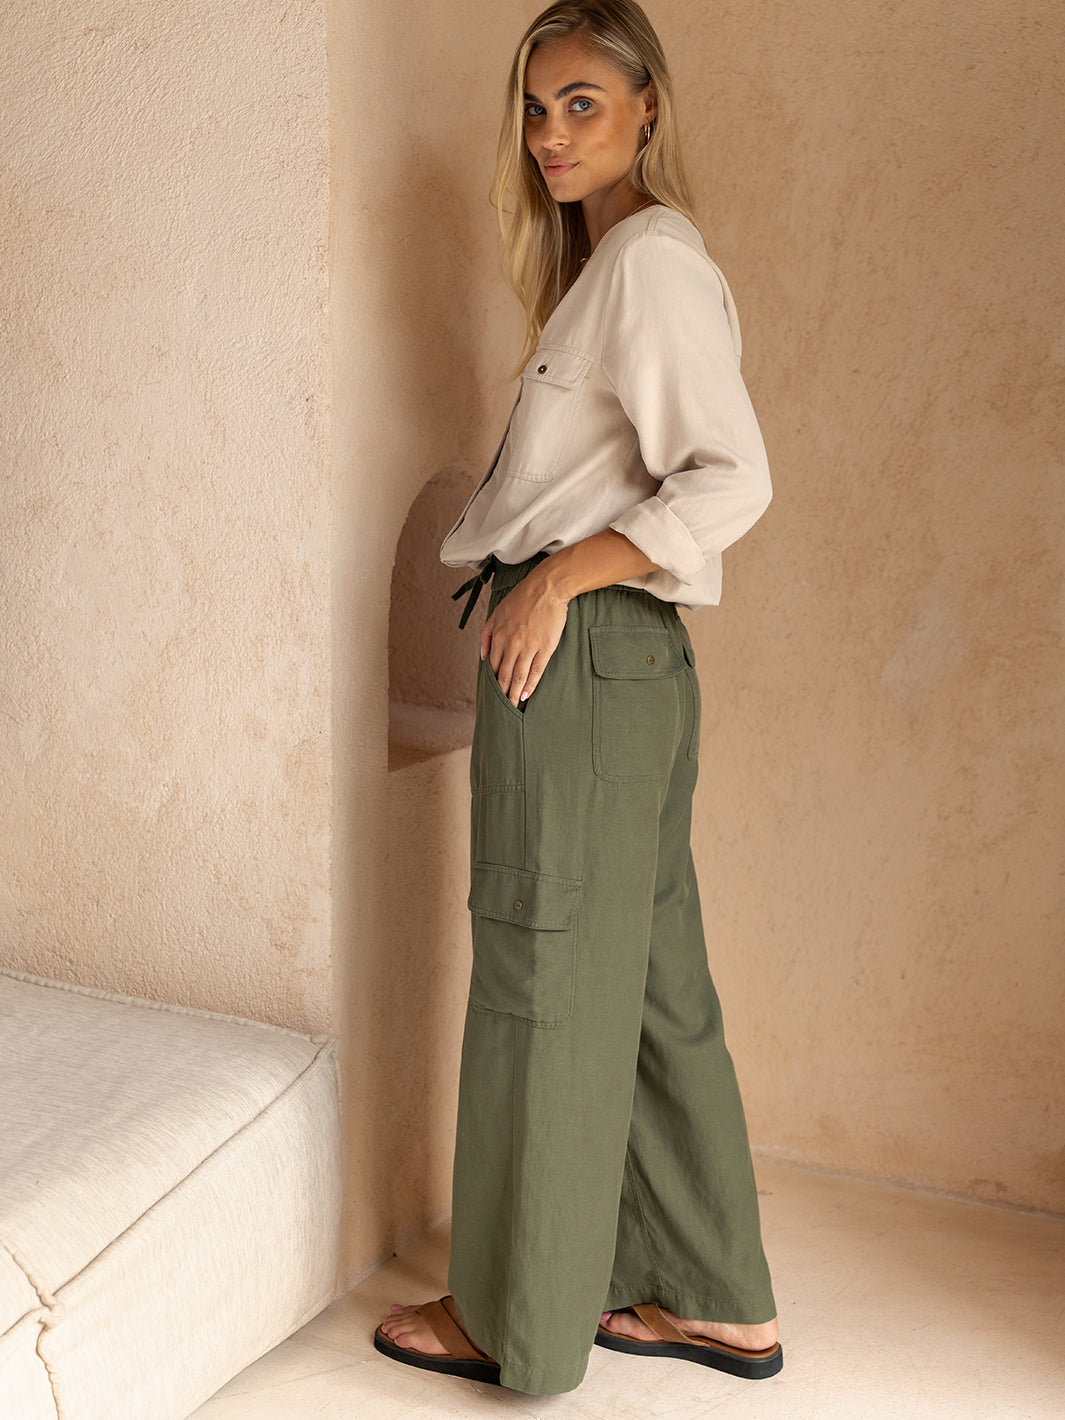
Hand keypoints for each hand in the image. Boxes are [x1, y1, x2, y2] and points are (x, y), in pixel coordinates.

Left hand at [481, 566, 568, 706]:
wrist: (546, 588)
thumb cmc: (521, 598)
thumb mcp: (496, 612)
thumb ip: (486, 634)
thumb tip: (482, 657)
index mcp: (499, 636)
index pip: (493, 666)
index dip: (493, 682)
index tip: (492, 695)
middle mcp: (512, 644)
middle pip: (505, 675)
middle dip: (502, 694)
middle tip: (500, 710)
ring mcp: (529, 647)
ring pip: (519, 676)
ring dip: (514, 694)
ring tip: (512, 707)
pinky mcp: (545, 647)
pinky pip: (536, 670)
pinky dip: (531, 685)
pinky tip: (526, 695)